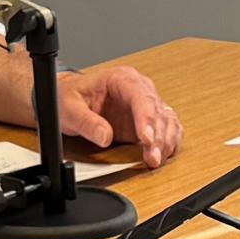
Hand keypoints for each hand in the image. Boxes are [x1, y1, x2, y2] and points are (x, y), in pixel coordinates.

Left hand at [56, 64, 181, 166]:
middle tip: (151, 157)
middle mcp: (138, 89)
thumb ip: (86, 122)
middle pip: (158, 111)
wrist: (69, 100)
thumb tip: (104, 136)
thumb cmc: (69, 98)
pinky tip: (164, 154)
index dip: (147, 117)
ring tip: (155, 160)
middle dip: (158, 136)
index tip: (146, 138)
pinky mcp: (148, 122)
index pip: (141, 95)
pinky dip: (170, 143)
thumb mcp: (69, 108)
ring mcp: (145, 106)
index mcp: (121, 79)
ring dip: (165, 142)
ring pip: (167, 121)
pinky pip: (169, 129)